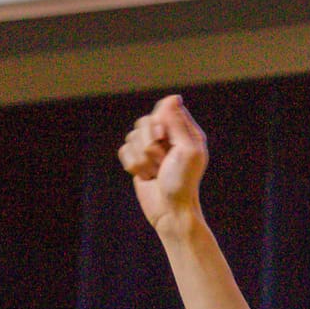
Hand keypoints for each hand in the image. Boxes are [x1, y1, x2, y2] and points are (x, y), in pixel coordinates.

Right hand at [119, 94, 208, 236]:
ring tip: (156, 173)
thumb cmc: (182, 183)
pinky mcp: (138, 160)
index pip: (163, 110)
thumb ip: (177, 122)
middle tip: (163, 163)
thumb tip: (173, 97)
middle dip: (150, 146)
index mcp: (184, 131)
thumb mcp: (186, 150)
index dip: (159, 124)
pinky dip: (133, 166)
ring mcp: (152, 149)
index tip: (165, 140)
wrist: (170, 211)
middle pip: (144, 122)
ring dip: (142, 159)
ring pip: (131, 137)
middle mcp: (168, 137)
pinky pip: (123, 150)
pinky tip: (146, 176)